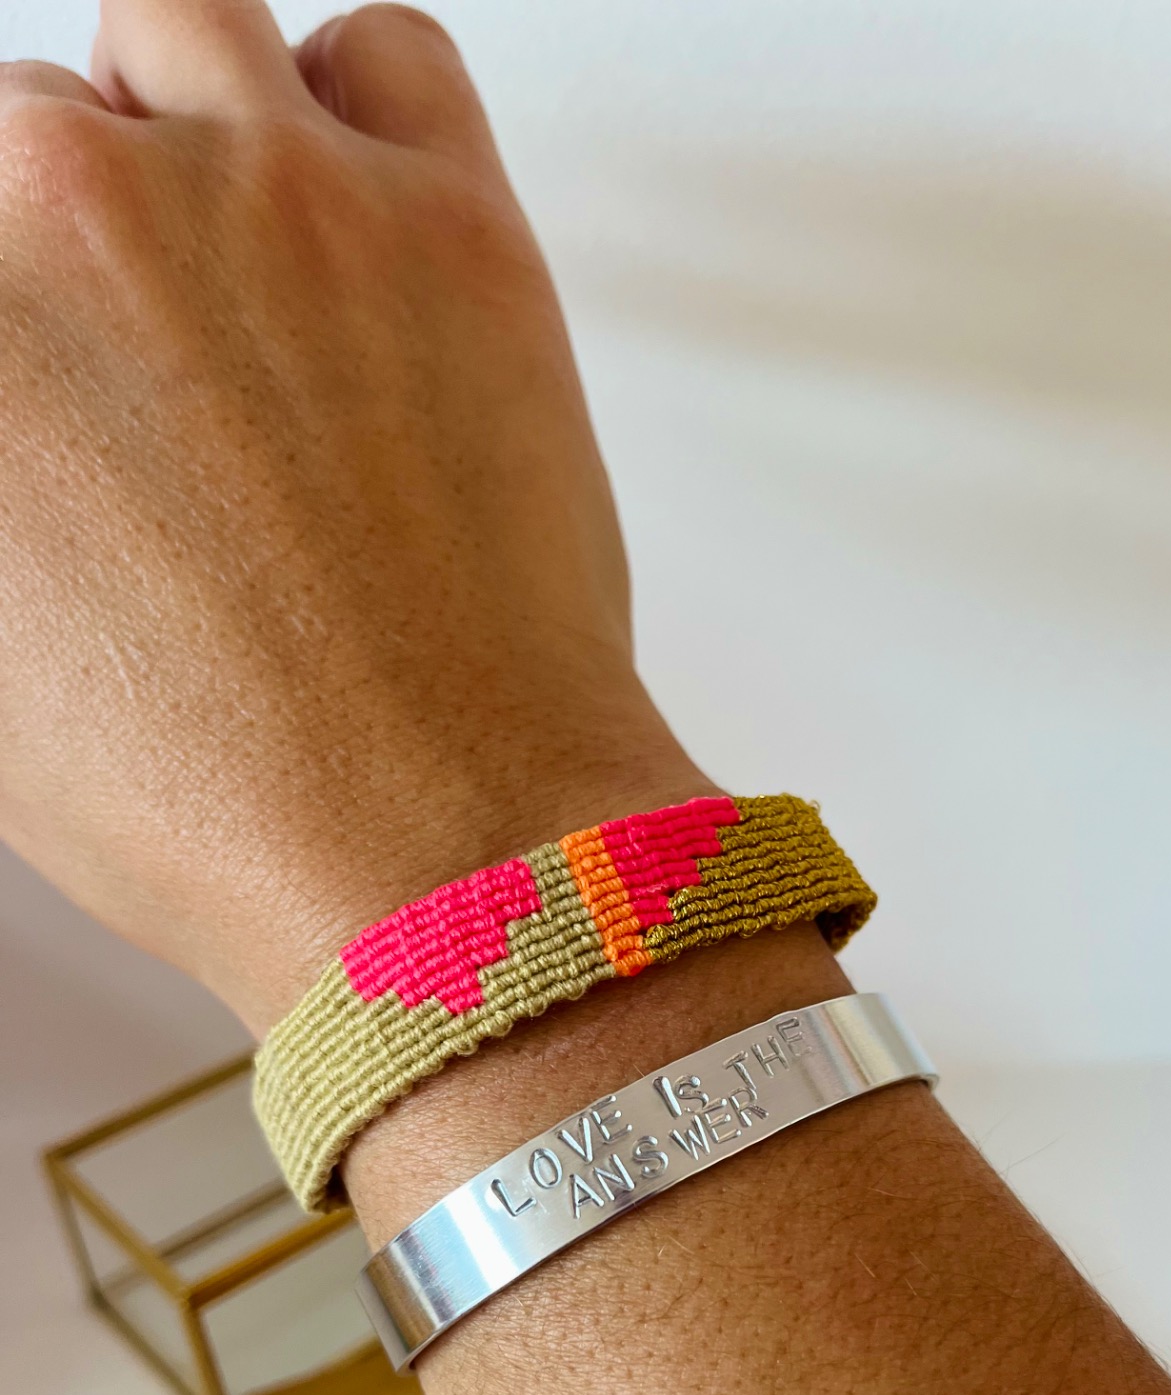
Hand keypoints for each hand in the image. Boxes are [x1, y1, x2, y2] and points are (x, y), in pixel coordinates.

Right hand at [0, 0, 700, 1034]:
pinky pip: (385, 54)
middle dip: (67, 246)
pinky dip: (357, 109)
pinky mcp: (446, 218)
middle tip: (142, 373)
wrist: (437, 855)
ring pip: (176, 36)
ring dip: (179, 128)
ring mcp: (268, 195)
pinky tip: (354, 213)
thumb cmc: (222, 803)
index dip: (29, 347)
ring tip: (224, 257)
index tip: (57, 380)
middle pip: (26, 138)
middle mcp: (66, 219)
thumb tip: (34, 432)